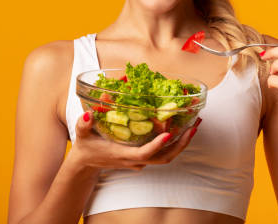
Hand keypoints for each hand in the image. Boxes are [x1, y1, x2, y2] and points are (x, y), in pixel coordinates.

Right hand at [67, 110, 201, 170]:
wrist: (87, 162)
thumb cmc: (86, 147)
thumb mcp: (82, 135)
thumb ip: (83, 125)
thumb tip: (87, 115)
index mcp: (123, 155)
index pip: (144, 153)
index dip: (156, 145)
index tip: (168, 134)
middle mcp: (136, 160)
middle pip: (164, 157)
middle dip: (181, 144)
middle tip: (194, 126)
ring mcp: (141, 160)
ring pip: (167, 156)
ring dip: (183, 142)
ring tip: (195, 124)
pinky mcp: (144, 156)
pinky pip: (164, 151)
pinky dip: (176, 141)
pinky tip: (183, 126)